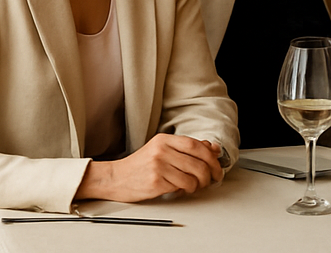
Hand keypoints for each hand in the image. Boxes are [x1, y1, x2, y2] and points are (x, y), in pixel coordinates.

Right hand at [76, 134, 223, 201]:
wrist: (114, 178)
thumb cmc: (140, 165)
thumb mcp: (162, 149)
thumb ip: (186, 148)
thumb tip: (212, 148)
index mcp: (165, 139)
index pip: (196, 145)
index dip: (211, 156)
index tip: (217, 164)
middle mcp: (162, 150)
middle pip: (197, 160)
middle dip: (210, 171)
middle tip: (213, 178)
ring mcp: (158, 166)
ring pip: (192, 175)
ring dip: (200, 184)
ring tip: (197, 185)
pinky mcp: (155, 182)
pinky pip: (180, 186)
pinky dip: (186, 190)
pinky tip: (182, 189)